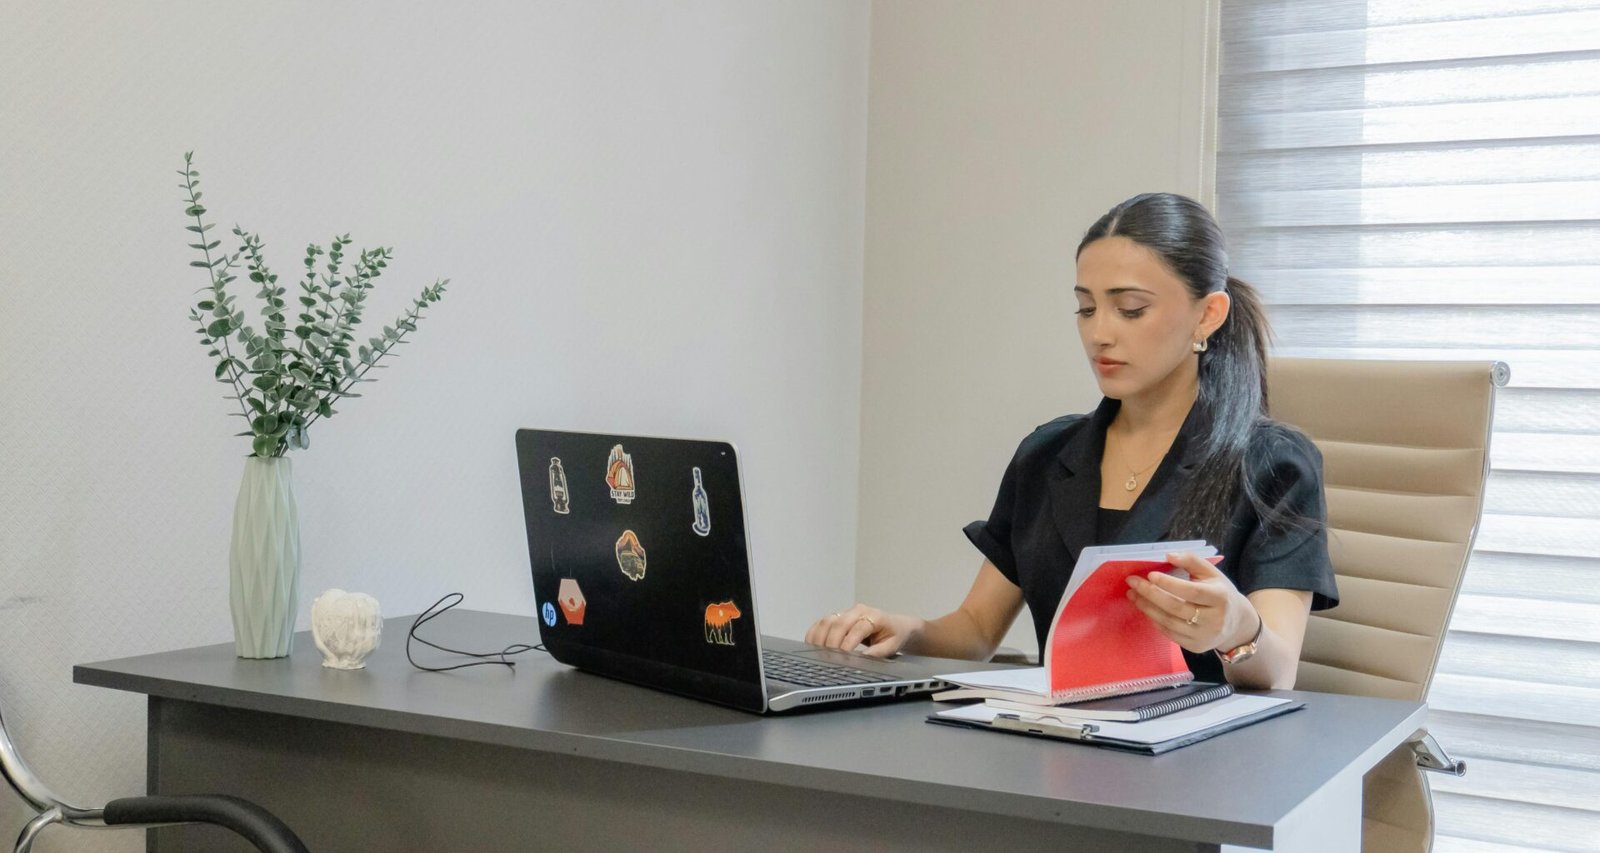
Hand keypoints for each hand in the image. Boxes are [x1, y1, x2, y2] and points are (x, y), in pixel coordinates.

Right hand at [803, 604, 920, 656]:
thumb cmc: (894, 635)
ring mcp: (846, 612)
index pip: (857, 629)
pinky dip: (814, 634)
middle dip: (831, 642)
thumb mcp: (891, 646)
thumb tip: (861, 660)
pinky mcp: (837, 616)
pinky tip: (812, 646)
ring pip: (827, 621)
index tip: (842, 658)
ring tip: (818, 654)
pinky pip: (821, 622)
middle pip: (839, 623)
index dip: (848, 644)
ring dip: (820, 638)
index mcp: (873, 616)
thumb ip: (877, 653)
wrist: (895, 625)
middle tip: (828, 658)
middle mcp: (858, 611)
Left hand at [1124, 552, 1256, 653]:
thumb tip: (1169, 555)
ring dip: (1147, 608)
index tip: (1150, 575)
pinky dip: (1155, 620)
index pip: (1191, 592)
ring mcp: (1205, 636)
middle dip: (1151, 595)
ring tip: (1133, 595)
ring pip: (1170, 622)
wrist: (1236, 624)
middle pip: (1176, 608)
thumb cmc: (1220, 593)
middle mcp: (1214, 620)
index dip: (1169, 584)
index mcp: (1220, 598)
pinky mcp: (1196, 647)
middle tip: (1132, 583)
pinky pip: (1170, 634)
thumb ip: (1191, 561)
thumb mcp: (1212, 573)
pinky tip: (1146, 608)